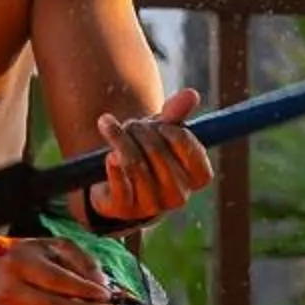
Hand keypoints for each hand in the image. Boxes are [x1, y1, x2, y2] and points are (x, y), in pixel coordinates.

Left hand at [87, 89, 210, 227]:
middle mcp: (178, 196)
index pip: (194, 154)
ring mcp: (152, 206)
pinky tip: (108, 155)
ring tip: (111, 127)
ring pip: (135, 164)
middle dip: (141, 131)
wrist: (116, 182)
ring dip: (121, 139)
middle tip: (131, 124)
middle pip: (158, 154)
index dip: (177, 135)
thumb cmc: (147, 152)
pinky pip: (119, 182)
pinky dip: (113, 164)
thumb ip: (176, 114)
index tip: (162, 125)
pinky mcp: (124, 210)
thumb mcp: (162, 132)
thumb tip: (192, 94)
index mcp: (196, 179)